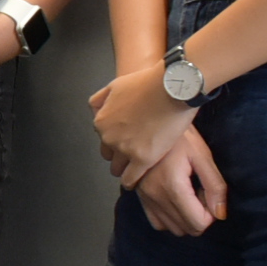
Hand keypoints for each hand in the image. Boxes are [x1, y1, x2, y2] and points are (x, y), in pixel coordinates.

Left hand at [89, 60, 198, 182]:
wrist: (171, 88)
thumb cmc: (147, 84)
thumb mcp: (115, 85)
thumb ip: (101, 100)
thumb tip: (95, 111)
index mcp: (101, 122)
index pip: (103, 138)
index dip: (115, 139)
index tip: (125, 140)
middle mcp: (109, 138)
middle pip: (109, 154)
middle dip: (119, 154)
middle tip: (133, 151)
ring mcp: (125, 150)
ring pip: (118, 168)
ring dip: (125, 168)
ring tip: (135, 167)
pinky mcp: (143, 159)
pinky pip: (131, 178)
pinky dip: (131, 181)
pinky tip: (135, 182)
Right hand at [131, 125, 230, 235]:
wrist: (151, 119)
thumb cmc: (181, 135)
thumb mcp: (203, 156)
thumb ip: (214, 186)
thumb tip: (220, 214)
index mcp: (172, 186)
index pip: (197, 223)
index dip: (211, 215)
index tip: (210, 194)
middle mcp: (154, 195)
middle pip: (185, 228)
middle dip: (199, 216)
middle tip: (200, 191)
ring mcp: (143, 196)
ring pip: (170, 227)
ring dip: (185, 217)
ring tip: (188, 193)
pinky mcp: (138, 194)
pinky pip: (155, 221)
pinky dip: (169, 217)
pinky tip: (175, 199)